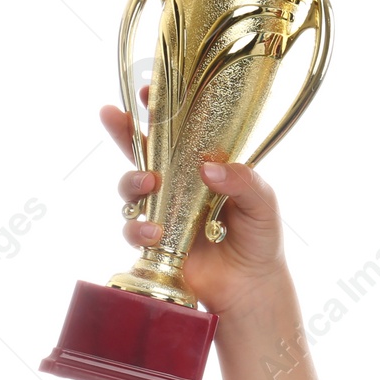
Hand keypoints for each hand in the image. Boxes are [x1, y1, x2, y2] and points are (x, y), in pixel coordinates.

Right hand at [101, 85, 289, 315]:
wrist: (252, 286)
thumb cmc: (261, 239)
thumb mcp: (262, 204)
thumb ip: (242, 182)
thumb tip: (207, 168)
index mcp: (205, 169)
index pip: (181, 134)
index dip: (161, 112)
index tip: (148, 93)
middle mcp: (179, 187)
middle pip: (143, 153)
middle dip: (124, 132)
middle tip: (117, 119)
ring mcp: (164, 212)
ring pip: (131, 188)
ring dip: (132, 181)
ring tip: (148, 184)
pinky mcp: (154, 241)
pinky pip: (133, 228)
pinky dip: (138, 227)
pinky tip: (154, 232)